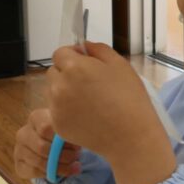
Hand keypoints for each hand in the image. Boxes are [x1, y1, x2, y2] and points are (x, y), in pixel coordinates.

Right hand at [14, 108, 81, 182]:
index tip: (77, 145)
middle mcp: (23, 133)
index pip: (45, 128)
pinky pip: (34, 172)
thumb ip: (68, 131)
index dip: (62, 138)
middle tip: (76, 157)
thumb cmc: (62, 134)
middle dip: (63, 155)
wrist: (53, 147)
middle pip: (41, 147)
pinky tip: (64, 172)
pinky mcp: (19, 165)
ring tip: (74, 165)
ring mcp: (19, 150)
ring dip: (59, 166)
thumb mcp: (66, 128)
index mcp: (35, 118)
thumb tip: (75, 142)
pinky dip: (51, 173)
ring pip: (39, 161)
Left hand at [48, 42, 175, 183]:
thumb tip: (84, 47)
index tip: (85, 62)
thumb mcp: (119, 64)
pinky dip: (67, 110)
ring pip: (53, 91)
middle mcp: (59, 86)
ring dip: (65, 91)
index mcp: (73, 67)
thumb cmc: (129, 98)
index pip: (59, 53)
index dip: (72, 55)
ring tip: (88, 100)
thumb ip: (98, 49)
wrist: (130, 136)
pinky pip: (56, 110)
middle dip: (66, 72)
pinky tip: (86, 115)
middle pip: (54, 71)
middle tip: (87, 82)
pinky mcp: (57, 125)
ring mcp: (56, 107)